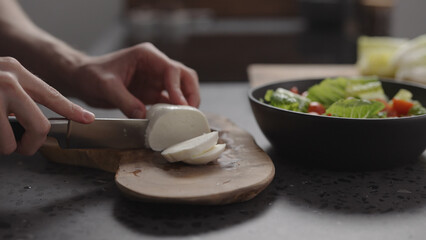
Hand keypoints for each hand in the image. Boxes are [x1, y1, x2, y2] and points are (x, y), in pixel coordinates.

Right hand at [0, 57, 94, 154]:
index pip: (52, 95)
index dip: (72, 110)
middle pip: (40, 126)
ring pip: (13, 142)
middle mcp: (7, 81)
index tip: (89, 119)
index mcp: (16, 71)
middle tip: (23, 146)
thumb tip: (35, 122)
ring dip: (6, 146)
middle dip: (32, 144)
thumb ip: (19, 94)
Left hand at [69, 43, 199, 117]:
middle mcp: (155, 66)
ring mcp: (155, 80)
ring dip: (186, 103)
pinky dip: (173, 111)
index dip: (179, 88)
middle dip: (191, 94)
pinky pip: (169, 101)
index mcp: (147, 56)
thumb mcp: (106, 86)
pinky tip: (173, 122)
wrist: (82, 79)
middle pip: (185, 77)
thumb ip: (125, 101)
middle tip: (191, 113)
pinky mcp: (151, 93)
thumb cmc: (91, 75)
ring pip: (181, 89)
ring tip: (185, 119)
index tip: (180, 105)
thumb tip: (144, 117)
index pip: (172, 69)